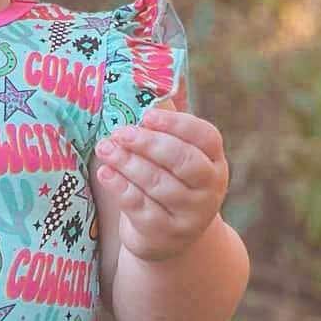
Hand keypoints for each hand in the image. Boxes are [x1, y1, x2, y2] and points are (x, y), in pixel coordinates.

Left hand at [93, 110, 229, 261]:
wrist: (169, 240)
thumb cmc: (168, 183)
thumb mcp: (175, 157)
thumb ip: (167, 124)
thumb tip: (154, 80)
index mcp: (215, 162)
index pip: (206, 137)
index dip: (177, 123)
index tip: (148, 115)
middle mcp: (208, 190)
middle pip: (183, 160)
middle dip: (149, 143)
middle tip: (121, 132)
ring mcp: (188, 214)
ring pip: (157, 183)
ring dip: (127, 162)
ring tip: (105, 148)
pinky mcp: (163, 233)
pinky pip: (139, 205)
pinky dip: (119, 186)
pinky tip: (105, 171)